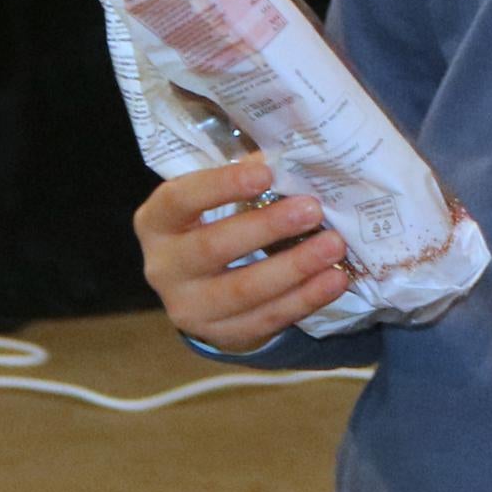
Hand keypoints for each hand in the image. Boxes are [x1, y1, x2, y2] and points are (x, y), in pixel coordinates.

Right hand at [132, 156, 352, 351]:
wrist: (204, 288)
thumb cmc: (215, 223)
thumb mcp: (215, 199)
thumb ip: (242, 178)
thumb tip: (285, 157)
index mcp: (157, 221)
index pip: (180, 200)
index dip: (220, 186)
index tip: (266, 172)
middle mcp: (164, 267)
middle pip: (212, 248)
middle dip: (267, 228)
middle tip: (313, 209)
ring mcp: (188, 306)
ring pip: (243, 291)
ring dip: (294, 267)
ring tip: (333, 245)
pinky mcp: (221, 334)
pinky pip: (266, 318)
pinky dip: (304, 299)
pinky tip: (334, 280)